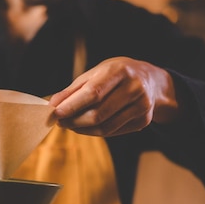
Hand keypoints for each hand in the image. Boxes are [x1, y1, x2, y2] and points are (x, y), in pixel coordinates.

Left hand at [48, 57, 178, 136]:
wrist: (151, 80)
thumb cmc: (117, 74)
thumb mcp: (96, 72)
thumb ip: (74, 89)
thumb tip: (53, 104)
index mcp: (120, 71)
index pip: (93, 93)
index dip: (71, 106)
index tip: (54, 113)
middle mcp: (134, 88)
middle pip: (98, 114)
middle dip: (74, 121)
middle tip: (60, 122)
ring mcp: (142, 106)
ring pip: (105, 127)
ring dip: (82, 129)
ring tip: (70, 125)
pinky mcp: (144, 121)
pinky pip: (113, 131)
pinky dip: (95, 132)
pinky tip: (86, 127)